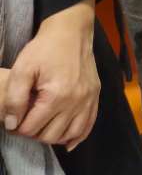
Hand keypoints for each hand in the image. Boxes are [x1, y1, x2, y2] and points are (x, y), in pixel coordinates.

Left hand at [4, 1, 98, 148]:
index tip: (12, 121)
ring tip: (41, 129)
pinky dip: (77, 137)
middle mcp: (76, 102)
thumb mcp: (21, 70)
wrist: (72, 32)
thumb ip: (14, 99)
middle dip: (34, 133)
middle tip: (24, 123)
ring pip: (70, 134)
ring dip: (53, 137)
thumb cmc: (44, 49)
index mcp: (56, 96)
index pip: (33, 128)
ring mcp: (89, 100)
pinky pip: (88, 125)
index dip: (17, 128)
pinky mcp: (95, 96)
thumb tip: (12, 124)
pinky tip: (67, 143)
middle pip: (51, 134)